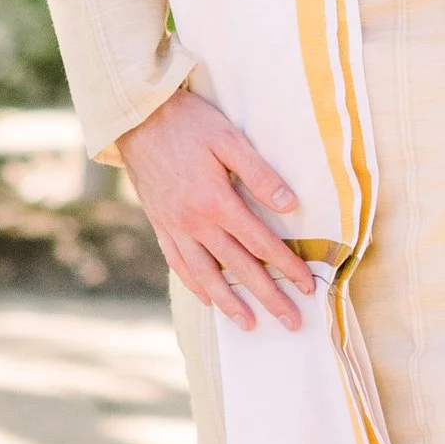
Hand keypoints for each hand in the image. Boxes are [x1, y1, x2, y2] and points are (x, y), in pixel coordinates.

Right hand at [116, 86, 316, 333]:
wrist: (136, 118)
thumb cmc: (188, 123)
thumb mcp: (229, 139)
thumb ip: (260, 174)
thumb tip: (291, 205)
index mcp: (216, 202)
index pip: (261, 243)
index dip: (287, 266)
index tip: (308, 286)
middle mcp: (194, 222)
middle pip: (238, 268)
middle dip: (268, 296)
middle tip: (292, 322)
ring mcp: (174, 227)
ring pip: (206, 275)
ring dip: (230, 303)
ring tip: (249, 324)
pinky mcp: (159, 224)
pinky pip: (177, 263)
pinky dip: (194, 284)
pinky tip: (207, 298)